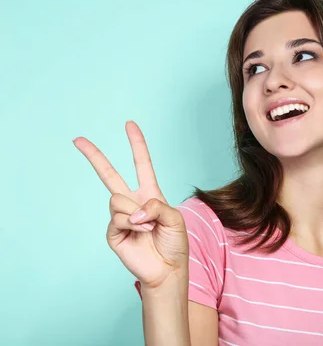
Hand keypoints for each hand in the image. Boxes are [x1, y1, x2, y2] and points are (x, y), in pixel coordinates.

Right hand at [74, 121, 188, 287]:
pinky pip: (118, 218)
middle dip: (94, 156)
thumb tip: (132, 210)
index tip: (129, 124)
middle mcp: (133, 202)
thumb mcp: (175, 218)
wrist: (167, 269)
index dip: (137, 144)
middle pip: (109, 175)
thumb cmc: (174, 243)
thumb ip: (156, 206)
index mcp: (150, 193)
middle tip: (77, 139)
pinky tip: (141, 235)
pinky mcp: (113, 232)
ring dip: (136, 213)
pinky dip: (133, 225)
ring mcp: (121, 216)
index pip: (142, 164)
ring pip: (117, 199)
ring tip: (147, 227)